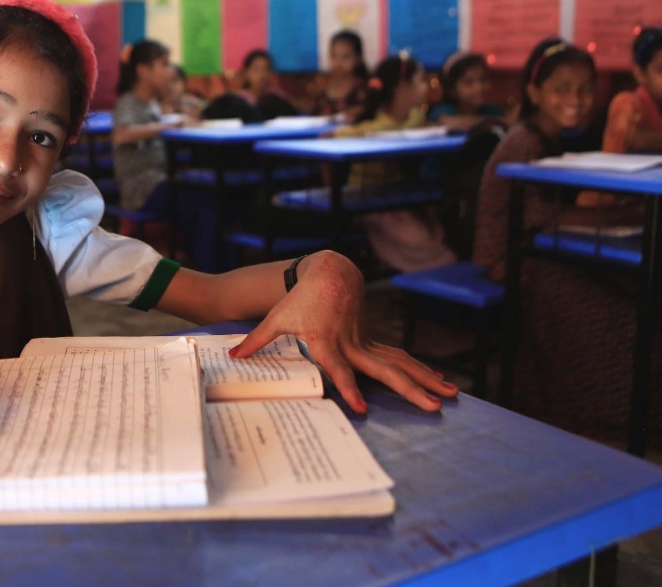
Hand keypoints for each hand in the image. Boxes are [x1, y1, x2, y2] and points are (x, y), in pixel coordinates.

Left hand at [230, 250, 456, 413]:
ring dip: (424, 381)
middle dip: (408, 389)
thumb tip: (232, 355)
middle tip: (431, 407)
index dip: (348, 389)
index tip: (360, 408)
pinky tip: (439, 385)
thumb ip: (256, 340)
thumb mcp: (276, 318)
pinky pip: (398, 359)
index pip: (339, 370)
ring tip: (449, 398)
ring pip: (399, 364)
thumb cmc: (299, 298)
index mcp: (327, 341)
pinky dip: (419, 371)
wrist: (330, 273)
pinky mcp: (372, 341)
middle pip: (383, 370)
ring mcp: (365, 342)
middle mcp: (351, 344)